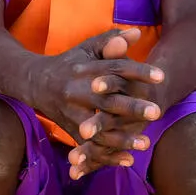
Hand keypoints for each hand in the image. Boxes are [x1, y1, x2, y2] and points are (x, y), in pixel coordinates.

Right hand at [41, 29, 163, 178]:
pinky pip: (90, 145)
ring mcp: (72, 113)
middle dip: (132, 107)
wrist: (35, 82)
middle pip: (107, 101)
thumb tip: (136, 33)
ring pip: (98, 129)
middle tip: (157, 111)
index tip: (161, 76)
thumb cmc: (69, 63)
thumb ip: (110, 41)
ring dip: (122, 138)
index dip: (138, 72)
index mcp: (85, 70)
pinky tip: (128, 160)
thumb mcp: (87, 49)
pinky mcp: (70, 129)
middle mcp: (77, 92)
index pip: (114, 69)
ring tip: (146, 143)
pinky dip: (107, 155)